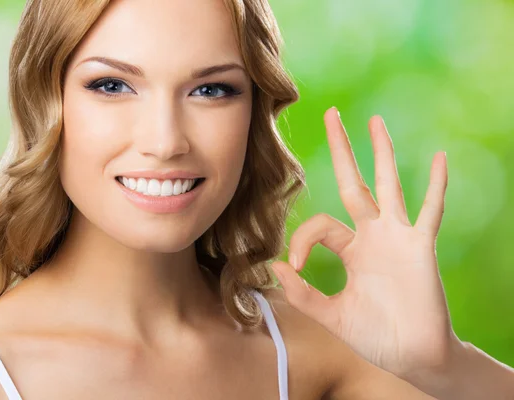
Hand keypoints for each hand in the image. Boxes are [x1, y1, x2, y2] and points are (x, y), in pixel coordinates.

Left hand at [271, 107, 454, 378]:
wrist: (412, 356)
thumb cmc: (375, 335)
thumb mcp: (332, 315)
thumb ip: (304, 294)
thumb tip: (277, 266)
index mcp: (350, 249)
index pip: (320, 224)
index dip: (303, 240)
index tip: (296, 268)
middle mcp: (372, 235)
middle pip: (354, 183)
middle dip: (343, 150)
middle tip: (331, 114)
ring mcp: (398, 237)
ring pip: (389, 186)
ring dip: (382, 154)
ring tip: (375, 122)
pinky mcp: (421, 248)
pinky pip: (430, 211)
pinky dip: (435, 186)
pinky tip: (437, 157)